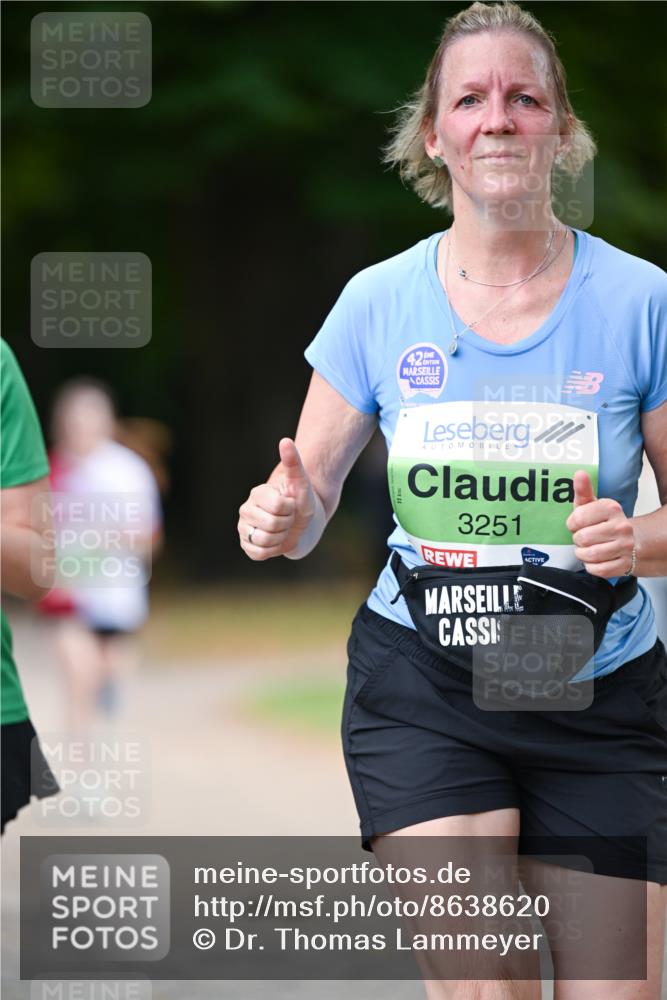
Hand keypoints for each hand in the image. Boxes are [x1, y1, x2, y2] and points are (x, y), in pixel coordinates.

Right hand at [238, 438, 316, 559]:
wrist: (305, 524)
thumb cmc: (303, 501)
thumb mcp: (302, 483)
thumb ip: (293, 462)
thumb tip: (285, 441)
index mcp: (257, 493)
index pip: (278, 506)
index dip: (291, 508)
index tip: (291, 505)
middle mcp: (246, 510)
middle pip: (271, 525)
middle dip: (286, 524)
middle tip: (288, 520)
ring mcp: (244, 528)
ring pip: (264, 541)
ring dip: (280, 539)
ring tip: (282, 531)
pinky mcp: (247, 546)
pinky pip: (258, 554)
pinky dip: (271, 551)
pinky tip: (275, 542)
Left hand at [565, 470, 635, 577]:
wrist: (630, 541)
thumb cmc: (603, 522)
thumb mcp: (592, 505)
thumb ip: (583, 490)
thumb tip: (579, 473)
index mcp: (611, 508)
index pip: (577, 518)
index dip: (572, 523)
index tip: (578, 523)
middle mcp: (621, 526)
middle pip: (582, 538)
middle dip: (578, 540)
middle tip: (585, 537)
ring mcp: (625, 546)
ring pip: (589, 555)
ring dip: (582, 554)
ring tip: (589, 548)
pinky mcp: (624, 564)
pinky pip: (597, 569)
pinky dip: (591, 566)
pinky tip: (596, 559)